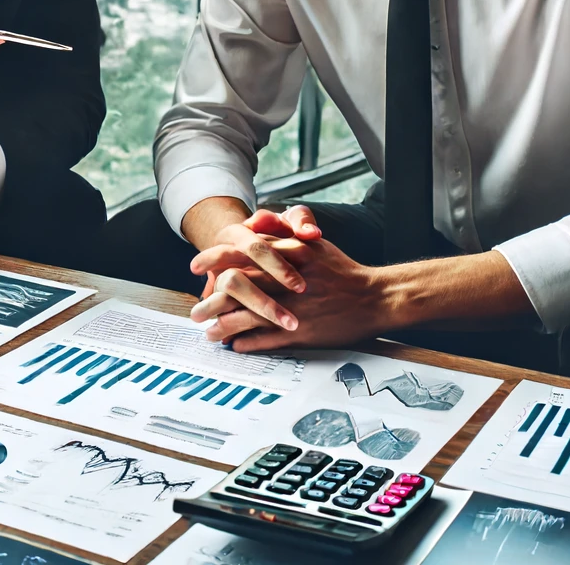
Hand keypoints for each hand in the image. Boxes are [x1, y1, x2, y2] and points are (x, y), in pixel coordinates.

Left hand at [191, 220, 394, 352]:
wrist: (374, 298)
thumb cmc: (342, 270)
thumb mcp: (312, 243)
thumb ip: (283, 231)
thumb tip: (255, 223)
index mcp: (284, 255)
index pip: (238, 254)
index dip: (211, 260)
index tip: (196, 267)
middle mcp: (282, 281)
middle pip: (232, 288)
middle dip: (209, 301)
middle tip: (195, 310)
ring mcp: (289, 309)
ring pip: (242, 317)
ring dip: (220, 327)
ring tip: (208, 333)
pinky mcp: (298, 333)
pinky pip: (262, 340)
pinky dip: (244, 343)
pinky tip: (233, 345)